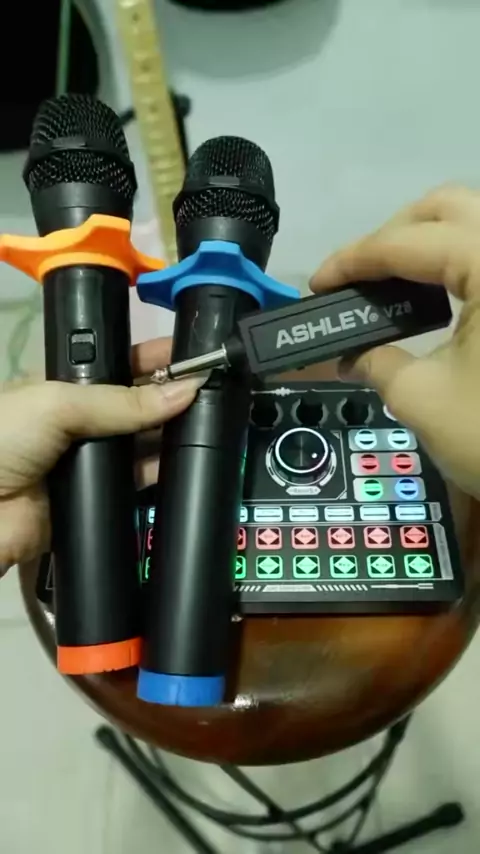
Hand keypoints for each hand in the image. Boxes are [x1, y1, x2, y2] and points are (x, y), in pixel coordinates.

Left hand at [0, 338, 202, 569]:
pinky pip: (140, 481)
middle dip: (174, 395)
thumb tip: (187, 391)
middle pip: (137, 404)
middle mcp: (81, 420)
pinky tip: (193, 458)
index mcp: (64, 385)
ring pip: (143, 442)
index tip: (197, 353)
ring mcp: (91, 459)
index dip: (156, 358)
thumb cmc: (5, 439)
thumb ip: (123, 401)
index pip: (119, 364)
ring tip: (217, 420)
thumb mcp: (58, 404)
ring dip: (175, 432)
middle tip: (219, 389)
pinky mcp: (100, 498)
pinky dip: (165, 471)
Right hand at [310, 185, 479, 500]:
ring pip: (476, 226)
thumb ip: (375, 363)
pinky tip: (437, 301)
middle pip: (449, 208)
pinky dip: (459, 267)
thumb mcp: (421, 399)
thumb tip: (349, 355)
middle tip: (359, 277)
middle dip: (394, 233)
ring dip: (429, 244)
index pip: (410, 242)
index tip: (317, 285)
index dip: (354, 258)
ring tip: (390, 286)